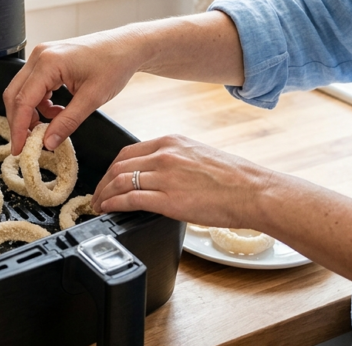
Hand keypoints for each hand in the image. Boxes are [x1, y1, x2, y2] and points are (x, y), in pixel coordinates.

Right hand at [3, 27, 150, 154]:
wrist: (128, 46)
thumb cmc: (114, 64)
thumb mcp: (92, 99)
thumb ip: (67, 122)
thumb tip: (47, 143)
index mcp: (48, 62)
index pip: (23, 100)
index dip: (19, 127)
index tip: (19, 148)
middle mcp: (39, 55)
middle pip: (15, 94)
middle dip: (20, 121)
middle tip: (28, 143)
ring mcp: (42, 56)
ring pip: (23, 91)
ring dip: (32, 113)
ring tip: (52, 125)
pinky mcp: (47, 59)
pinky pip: (33, 86)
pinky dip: (40, 103)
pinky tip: (57, 111)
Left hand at [91, 134, 273, 229]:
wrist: (253, 192)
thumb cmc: (234, 179)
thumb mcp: (199, 156)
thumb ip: (175, 160)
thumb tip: (160, 174)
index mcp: (171, 142)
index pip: (128, 151)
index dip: (112, 168)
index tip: (108, 179)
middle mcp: (165, 155)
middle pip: (119, 165)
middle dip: (103, 182)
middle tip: (97, 195)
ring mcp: (165, 176)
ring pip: (120, 181)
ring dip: (104, 195)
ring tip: (99, 205)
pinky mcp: (168, 199)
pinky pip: (129, 199)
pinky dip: (113, 204)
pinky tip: (108, 210)